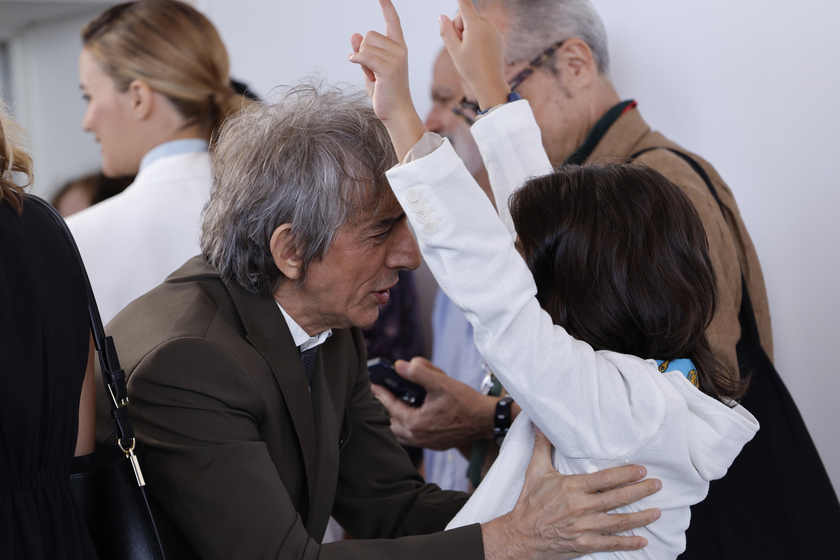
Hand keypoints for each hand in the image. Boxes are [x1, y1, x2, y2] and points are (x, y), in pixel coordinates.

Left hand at [348, 0, 425, 159]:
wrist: (396, 112)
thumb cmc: (386, 92)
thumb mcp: (371, 69)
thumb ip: (364, 52)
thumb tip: (355, 34)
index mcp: (398, 47)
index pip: (393, 21)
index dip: (387, 6)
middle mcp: (399, 49)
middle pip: (369, 35)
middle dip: (363, 50)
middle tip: (372, 71)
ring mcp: (396, 58)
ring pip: (365, 46)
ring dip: (361, 60)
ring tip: (373, 76)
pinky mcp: (388, 68)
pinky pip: (364, 55)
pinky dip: (356, 58)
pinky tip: (353, 62)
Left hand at [371, 356, 496, 448]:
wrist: (486, 420)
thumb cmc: (466, 402)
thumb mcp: (441, 382)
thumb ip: (418, 372)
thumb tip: (399, 365)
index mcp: (416, 423)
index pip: (390, 407)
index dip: (381, 394)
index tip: (373, 385)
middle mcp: (418, 437)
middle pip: (390, 424)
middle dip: (383, 409)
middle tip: (378, 395)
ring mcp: (427, 443)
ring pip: (399, 434)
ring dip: (393, 420)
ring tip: (390, 406)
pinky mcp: (435, 445)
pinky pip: (411, 439)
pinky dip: (405, 428)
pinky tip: (408, 418)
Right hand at [439, 0, 509, 110]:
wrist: (490, 83)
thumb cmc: (471, 68)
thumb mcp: (453, 50)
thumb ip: (446, 31)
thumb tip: (441, 16)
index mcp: (476, 26)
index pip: (464, 3)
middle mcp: (487, 24)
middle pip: (466, 15)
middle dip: (459, 26)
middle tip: (460, 45)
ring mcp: (494, 30)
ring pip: (475, 23)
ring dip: (468, 32)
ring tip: (469, 51)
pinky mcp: (498, 36)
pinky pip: (483, 30)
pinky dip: (478, 36)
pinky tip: (478, 52)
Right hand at [482, 427, 661, 559]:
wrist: (520, 535)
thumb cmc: (529, 503)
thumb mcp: (535, 471)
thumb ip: (542, 446)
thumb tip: (538, 423)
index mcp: (572, 487)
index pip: (606, 479)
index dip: (627, 473)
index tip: (642, 469)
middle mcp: (581, 507)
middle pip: (619, 498)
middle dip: (641, 491)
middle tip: (657, 485)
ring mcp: (584, 528)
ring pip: (620, 521)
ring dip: (642, 517)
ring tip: (657, 511)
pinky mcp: (585, 545)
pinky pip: (611, 543)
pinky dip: (629, 542)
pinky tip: (643, 540)